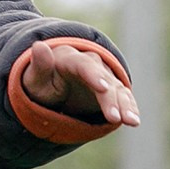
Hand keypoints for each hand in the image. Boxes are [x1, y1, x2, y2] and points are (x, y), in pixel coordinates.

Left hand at [19, 39, 139, 128]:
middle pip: (104, 78)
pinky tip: (134, 121)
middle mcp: (90, 64)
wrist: (51, 86)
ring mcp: (103, 76)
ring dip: (126, 105)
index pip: (83, 64)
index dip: (93, 75)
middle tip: (114, 118)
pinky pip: (123, 98)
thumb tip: (39, 46)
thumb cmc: (41, 84)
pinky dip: (130, 108)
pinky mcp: (112, 90)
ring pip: (117, 88)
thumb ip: (39, 65)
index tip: (103, 88)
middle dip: (111, 98)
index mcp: (69, 58)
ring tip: (131, 122)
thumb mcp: (34, 78)